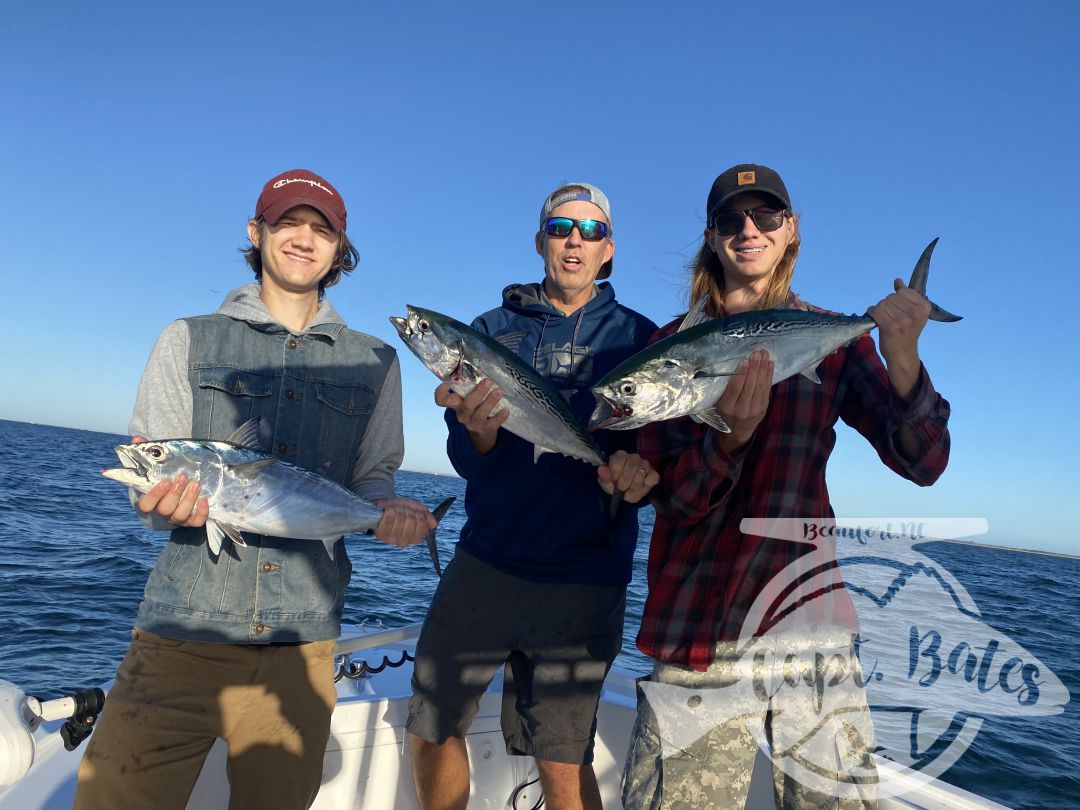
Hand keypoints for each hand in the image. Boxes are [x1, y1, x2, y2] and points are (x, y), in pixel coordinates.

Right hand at [131, 437, 209, 526]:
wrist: (173, 497)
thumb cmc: (160, 480)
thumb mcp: (152, 468)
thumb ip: (144, 455)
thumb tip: (137, 439)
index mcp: (149, 501)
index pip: (146, 504)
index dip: (155, 494)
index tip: (165, 481)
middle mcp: (162, 512)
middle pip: (165, 509)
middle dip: (175, 494)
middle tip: (183, 477)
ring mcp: (176, 518)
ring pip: (181, 515)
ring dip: (189, 500)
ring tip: (196, 483)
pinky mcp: (191, 521)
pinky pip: (196, 522)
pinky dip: (201, 512)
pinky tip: (205, 499)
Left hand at [373, 498, 436, 547]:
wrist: (384, 508)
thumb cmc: (401, 510)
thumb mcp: (416, 510)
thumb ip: (426, 516)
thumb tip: (434, 524)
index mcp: (415, 537)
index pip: (421, 526)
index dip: (419, 516)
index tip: (414, 513)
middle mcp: (404, 542)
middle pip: (411, 521)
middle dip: (408, 512)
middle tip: (403, 511)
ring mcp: (391, 540)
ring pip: (400, 519)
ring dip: (398, 510)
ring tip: (395, 510)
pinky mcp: (381, 535)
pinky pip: (388, 519)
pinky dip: (389, 511)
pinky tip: (388, 511)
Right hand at [435, 379, 507, 453]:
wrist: (482, 432)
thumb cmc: (476, 408)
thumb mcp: (470, 398)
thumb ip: (471, 387)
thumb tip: (483, 364)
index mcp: (456, 404)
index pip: (441, 400)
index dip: (440, 393)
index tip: (446, 384)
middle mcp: (463, 414)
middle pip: (466, 405)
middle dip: (477, 393)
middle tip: (487, 382)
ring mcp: (473, 423)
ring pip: (480, 414)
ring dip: (490, 402)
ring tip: (499, 392)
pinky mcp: (485, 429)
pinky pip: (492, 424)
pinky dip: (499, 417)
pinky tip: (506, 410)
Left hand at [598, 451, 658, 503]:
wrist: (627, 492)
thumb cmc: (616, 484)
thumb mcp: (607, 483)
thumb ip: (604, 477)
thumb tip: (601, 470)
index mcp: (620, 456)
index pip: (618, 460)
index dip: (616, 473)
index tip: (614, 481)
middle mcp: (634, 457)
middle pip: (631, 467)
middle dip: (624, 482)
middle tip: (622, 488)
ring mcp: (645, 464)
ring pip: (641, 473)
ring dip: (634, 485)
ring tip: (630, 488)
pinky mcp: (654, 473)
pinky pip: (653, 477)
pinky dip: (647, 483)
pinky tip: (642, 486)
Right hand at [714, 350, 772, 452]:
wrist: (736, 432)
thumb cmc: (724, 413)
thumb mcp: (718, 404)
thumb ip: (724, 390)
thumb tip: (733, 367)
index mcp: (726, 407)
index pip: (735, 388)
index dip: (740, 374)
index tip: (744, 360)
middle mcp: (741, 409)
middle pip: (750, 385)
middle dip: (754, 367)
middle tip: (756, 353)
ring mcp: (754, 409)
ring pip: (760, 386)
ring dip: (763, 368)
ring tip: (764, 354)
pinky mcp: (763, 408)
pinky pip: (767, 389)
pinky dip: (769, 375)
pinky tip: (769, 364)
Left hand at [867, 278, 929, 398]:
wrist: (902, 354)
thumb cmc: (906, 332)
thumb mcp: (912, 313)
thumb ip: (906, 296)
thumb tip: (898, 281)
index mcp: (924, 307)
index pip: (902, 291)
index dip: (897, 300)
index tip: (900, 312)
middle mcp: (916, 313)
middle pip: (891, 297)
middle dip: (887, 305)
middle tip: (892, 318)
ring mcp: (903, 320)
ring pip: (882, 303)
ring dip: (880, 310)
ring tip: (886, 321)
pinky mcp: (890, 327)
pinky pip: (875, 311)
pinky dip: (872, 313)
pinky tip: (876, 320)